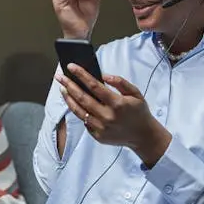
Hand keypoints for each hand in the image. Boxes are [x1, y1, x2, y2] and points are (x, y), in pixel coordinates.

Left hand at [55, 64, 171, 165]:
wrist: (143, 136)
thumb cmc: (139, 112)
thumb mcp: (135, 93)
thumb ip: (120, 82)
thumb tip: (104, 75)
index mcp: (117, 104)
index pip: (94, 86)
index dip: (81, 75)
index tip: (71, 66)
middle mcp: (107, 116)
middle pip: (82, 98)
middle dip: (68, 85)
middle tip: (59, 76)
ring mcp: (101, 128)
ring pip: (79, 111)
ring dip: (68, 98)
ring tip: (63, 88)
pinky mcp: (97, 136)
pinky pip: (84, 121)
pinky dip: (78, 111)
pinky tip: (73, 102)